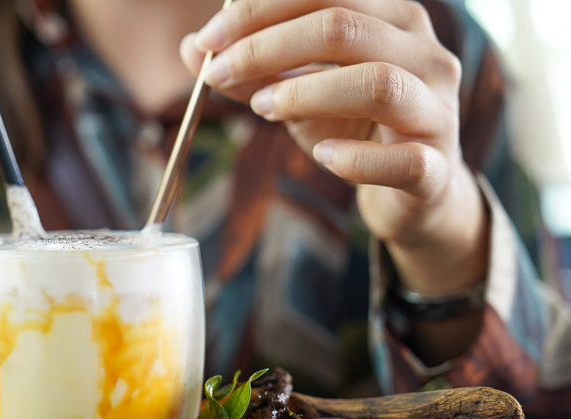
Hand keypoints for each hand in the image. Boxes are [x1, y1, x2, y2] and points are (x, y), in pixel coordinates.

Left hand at [180, 0, 486, 293]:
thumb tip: (192, 50)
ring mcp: (436, 109)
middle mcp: (424, 52)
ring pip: (378, 83)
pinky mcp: (434, 167)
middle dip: (268, 47)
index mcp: (392, 19)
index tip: (208, 40)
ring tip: (263, 109)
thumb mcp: (297, 92)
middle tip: (218, 74)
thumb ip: (252, 71)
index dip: (258, 10)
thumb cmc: (354, 126)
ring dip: (307, 93)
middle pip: (344, 26)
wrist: (414, 189)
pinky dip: (354, 159)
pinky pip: (401, 160)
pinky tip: (321, 155)